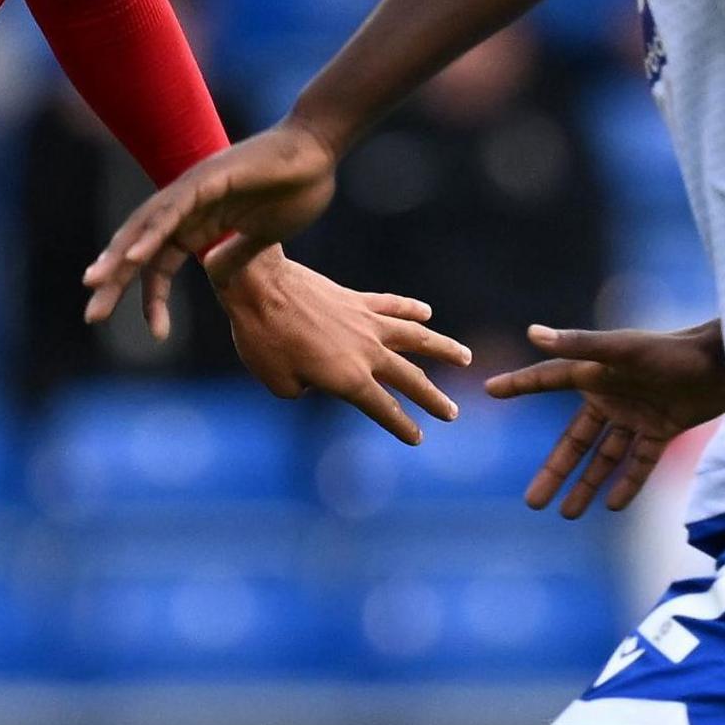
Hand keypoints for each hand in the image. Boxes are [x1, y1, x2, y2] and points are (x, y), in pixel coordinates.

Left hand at [82, 120, 341, 331]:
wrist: (319, 152)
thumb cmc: (298, 187)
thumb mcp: (262, 235)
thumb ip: (236, 252)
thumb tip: (214, 272)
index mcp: (200, 223)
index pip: (161, 263)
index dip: (152, 297)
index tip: (156, 333)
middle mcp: (188, 206)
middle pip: (140, 246)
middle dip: (115, 280)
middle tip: (93, 316)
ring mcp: (194, 189)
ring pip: (145, 227)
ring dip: (118, 257)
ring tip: (95, 286)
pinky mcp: (207, 179)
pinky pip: (172, 211)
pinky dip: (150, 233)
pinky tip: (131, 256)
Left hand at [206, 247, 471, 443]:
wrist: (260, 286)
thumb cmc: (263, 338)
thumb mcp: (278, 382)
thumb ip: (304, 388)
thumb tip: (315, 377)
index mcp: (349, 379)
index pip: (383, 409)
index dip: (403, 426)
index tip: (419, 438)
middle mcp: (366, 351)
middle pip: (410, 378)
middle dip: (433, 398)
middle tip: (453, 412)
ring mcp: (366, 321)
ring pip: (415, 337)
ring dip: (443, 348)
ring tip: (465, 357)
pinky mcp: (357, 299)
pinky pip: (392, 305)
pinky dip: (411, 308)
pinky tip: (426, 311)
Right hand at [484, 321, 724, 518]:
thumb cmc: (672, 351)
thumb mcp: (623, 349)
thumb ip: (580, 345)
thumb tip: (533, 332)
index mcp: (595, 373)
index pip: (548, 380)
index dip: (520, 385)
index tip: (490, 390)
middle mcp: (610, 395)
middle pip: (573, 441)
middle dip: (554, 472)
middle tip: (531, 503)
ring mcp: (636, 415)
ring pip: (604, 458)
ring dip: (587, 485)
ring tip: (565, 514)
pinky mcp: (663, 429)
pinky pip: (639, 462)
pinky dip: (627, 483)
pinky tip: (611, 506)